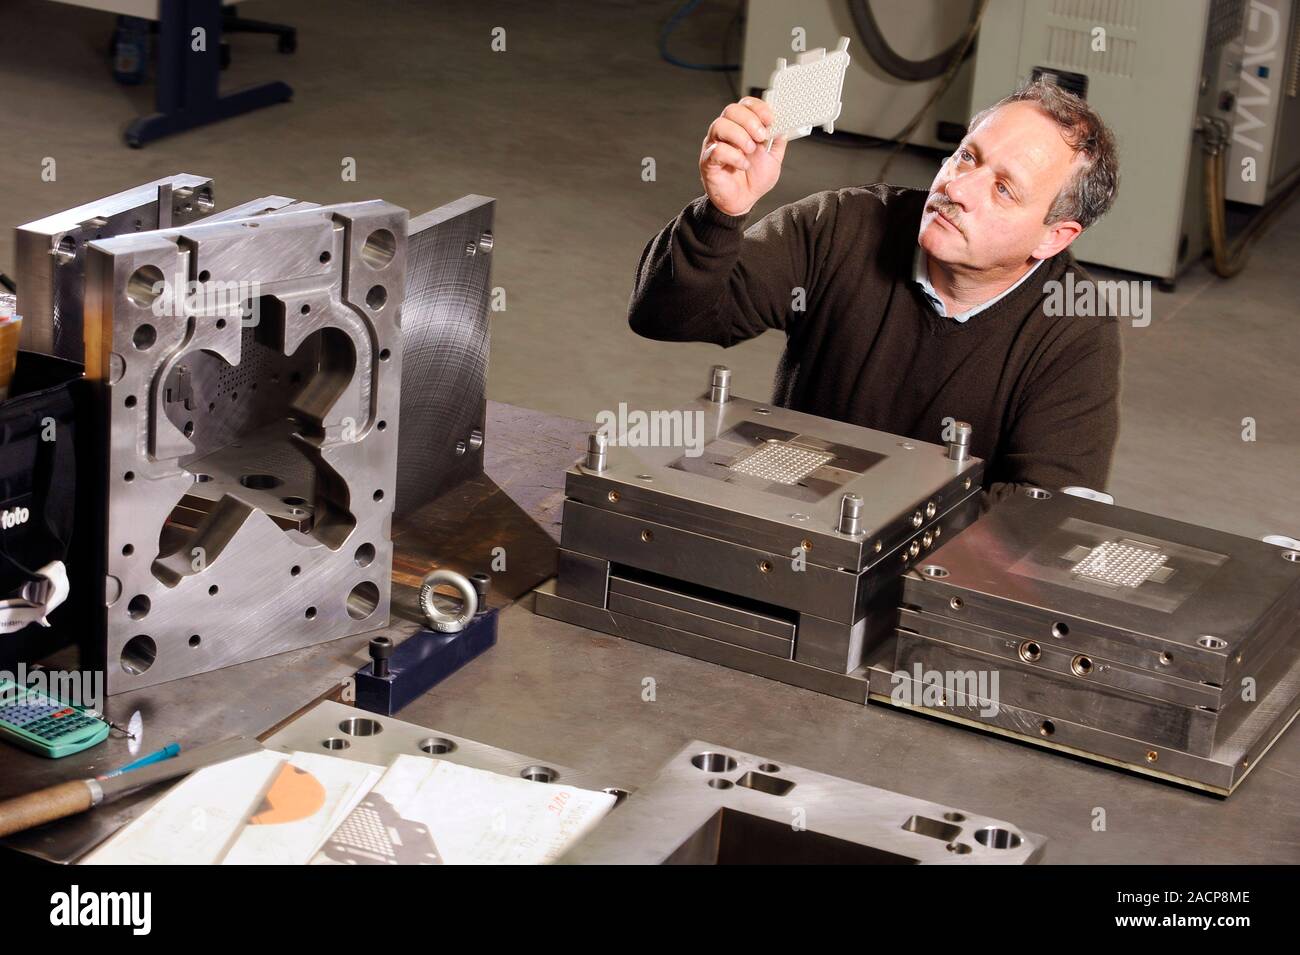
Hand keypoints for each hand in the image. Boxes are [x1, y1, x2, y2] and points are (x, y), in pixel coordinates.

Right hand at [699, 97, 785, 216]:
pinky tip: (743, 165)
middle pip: (731, 110)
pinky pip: (716, 149)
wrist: (743, 202)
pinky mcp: (708, 161)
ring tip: (750, 151)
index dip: (758, 108)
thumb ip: (777, 141)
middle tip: (761, 136)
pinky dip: (733, 156)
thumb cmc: (754, 179)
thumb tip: (783, 125)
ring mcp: (714, 145)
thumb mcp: (774, 158)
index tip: (770, 119)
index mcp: (742, 127)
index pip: (745, 104)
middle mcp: (726, 132)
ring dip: (740, 136)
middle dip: (749, 121)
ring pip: (720, 125)